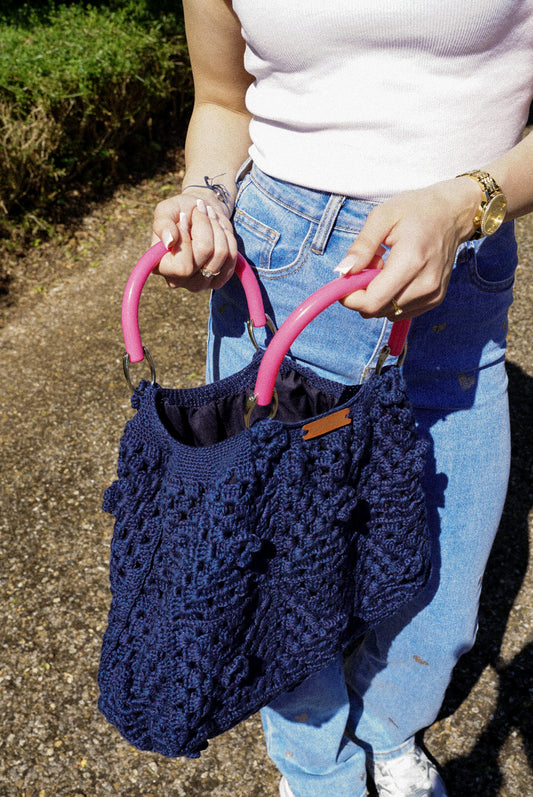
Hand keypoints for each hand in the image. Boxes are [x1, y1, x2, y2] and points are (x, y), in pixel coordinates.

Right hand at [151, 189, 237, 291]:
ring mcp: (199, 284)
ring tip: (210, 217)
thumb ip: (162, 224)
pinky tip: (218, 230)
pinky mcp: (217, 281)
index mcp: (160, 267)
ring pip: (221, 254)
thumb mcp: (165, 211)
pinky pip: (232, 257)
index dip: (187, 239)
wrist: (198, 213)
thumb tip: (169, 241)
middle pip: (205, 253)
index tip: (183, 219)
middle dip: (205, 225)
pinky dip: (228, 238)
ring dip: (218, 228)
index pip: (183, 267)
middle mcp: (178, 281)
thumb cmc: (178, 211)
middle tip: (200, 210)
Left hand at [335, 177, 480, 319]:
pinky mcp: (435, 299)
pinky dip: (392, 297)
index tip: (344, 282)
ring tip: (387, 267)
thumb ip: (362, 246)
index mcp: (411, 262)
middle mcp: (425, 284)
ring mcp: (432, 295)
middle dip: (364, 292)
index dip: (351, 298)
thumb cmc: (416, 210)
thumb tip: (343, 272)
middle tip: (371, 264)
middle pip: (378, 310)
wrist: (453, 214)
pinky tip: (399, 275)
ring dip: (378, 295)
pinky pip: (400, 311)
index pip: (372, 302)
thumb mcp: (382, 216)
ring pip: (388, 312)